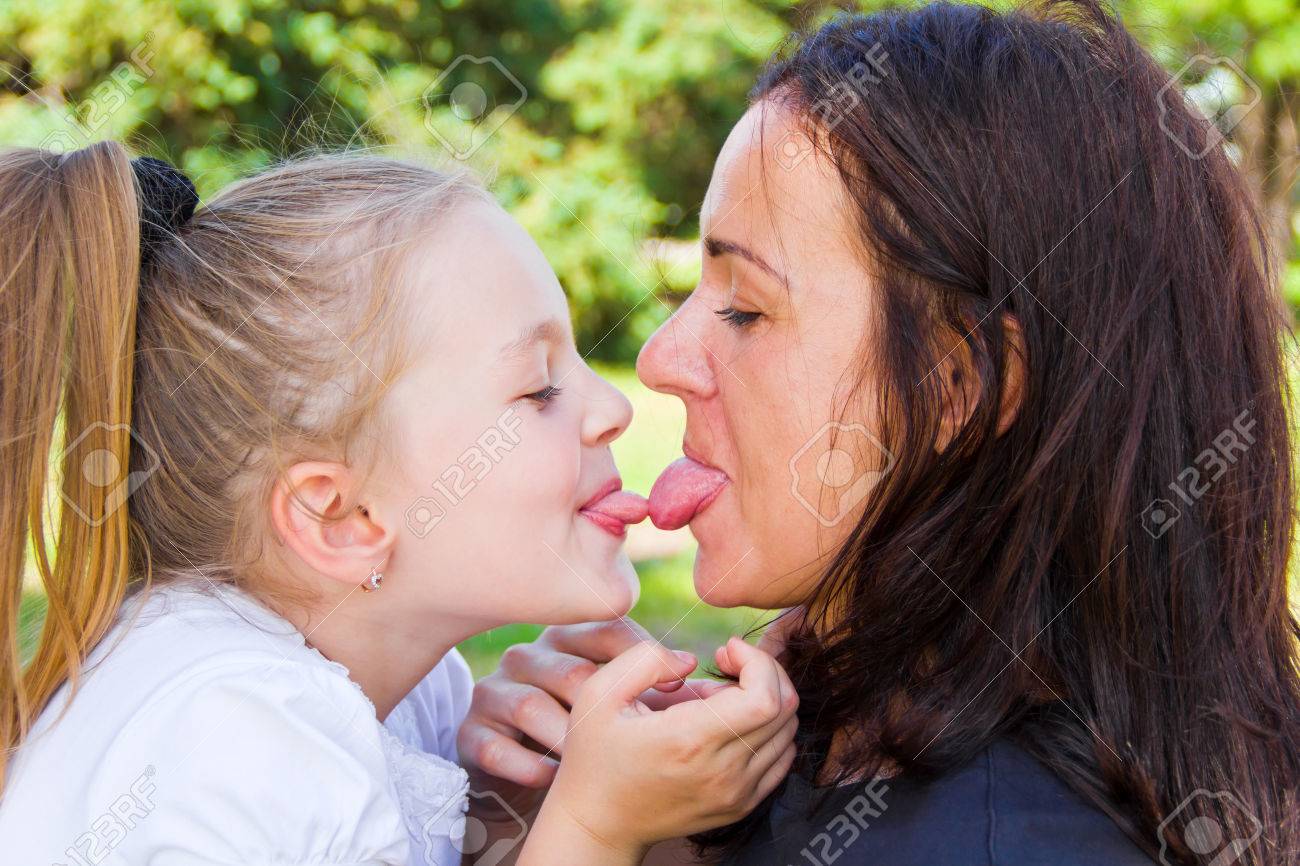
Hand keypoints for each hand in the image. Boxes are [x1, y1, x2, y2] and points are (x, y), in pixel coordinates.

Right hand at [458, 618, 701, 791]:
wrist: (525, 773)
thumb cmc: (581, 727)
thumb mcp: (614, 698)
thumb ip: (649, 678)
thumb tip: (687, 665)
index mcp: (565, 638)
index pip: (604, 630)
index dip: (644, 655)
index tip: (679, 682)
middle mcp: (526, 657)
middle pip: (569, 672)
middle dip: (607, 711)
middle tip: (639, 738)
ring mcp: (492, 693)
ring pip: (530, 706)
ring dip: (566, 740)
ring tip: (590, 765)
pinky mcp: (469, 732)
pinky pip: (494, 747)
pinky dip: (528, 766)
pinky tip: (552, 779)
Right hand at [544, 636, 798, 852]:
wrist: (599, 824)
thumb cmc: (595, 757)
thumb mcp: (600, 694)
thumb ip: (645, 659)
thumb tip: (691, 659)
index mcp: (690, 741)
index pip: (766, 697)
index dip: (758, 662)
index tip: (727, 649)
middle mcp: (722, 772)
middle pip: (785, 709)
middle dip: (764, 671)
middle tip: (727, 664)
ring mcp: (736, 793)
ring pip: (788, 732)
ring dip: (766, 699)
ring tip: (724, 695)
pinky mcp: (741, 805)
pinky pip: (781, 758)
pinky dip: (769, 730)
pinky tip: (733, 722)